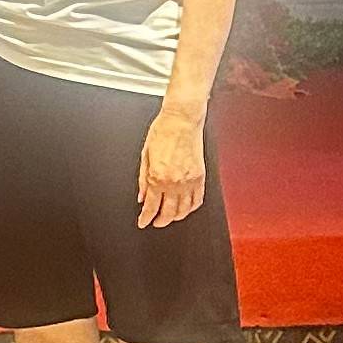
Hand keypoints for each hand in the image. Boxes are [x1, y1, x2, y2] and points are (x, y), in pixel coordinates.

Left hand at [136, 104, 206, 229]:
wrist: (181, 120)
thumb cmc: (162, 131)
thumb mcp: (145, 155)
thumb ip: (142, 180)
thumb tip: (142, 197)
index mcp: (158, 177)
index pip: (151, 207)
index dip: (146, 218)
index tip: (143, 222)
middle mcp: (175, 182)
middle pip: (168, 213)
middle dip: (160, 221)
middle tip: (155, 222)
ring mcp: (190, 181)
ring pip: (184, 210)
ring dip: (176, 217)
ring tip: (169, 217)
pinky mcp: (200, 177)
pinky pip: (198, 200)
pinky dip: (191, 208)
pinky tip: (186, 208)